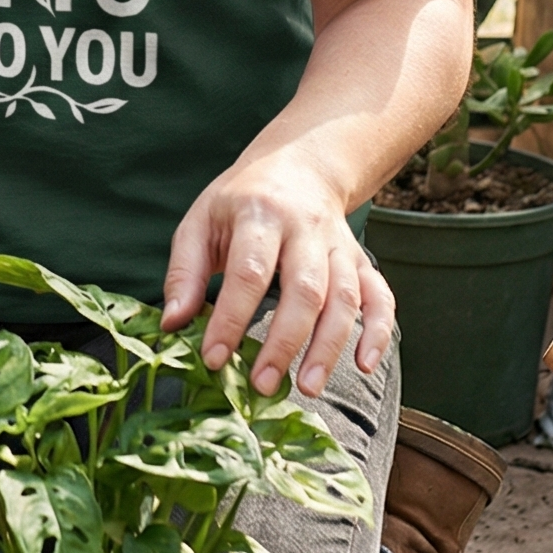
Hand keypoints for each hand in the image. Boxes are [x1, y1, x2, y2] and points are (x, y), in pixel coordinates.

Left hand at [160, 145, 393, 398]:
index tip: (214, 358)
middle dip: (284, 342)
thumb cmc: (240, 202)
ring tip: (307, 387)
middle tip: (262, 385)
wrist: (299, 166)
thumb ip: (184, 272)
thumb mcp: (201, 221)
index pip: (249, 272)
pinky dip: (379, 331)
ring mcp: (339, 245)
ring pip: (344, 298)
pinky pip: (380, 296)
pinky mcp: (361, 260)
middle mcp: (305, 228)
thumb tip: (172, 323)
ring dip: (329, 347)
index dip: (232, 318)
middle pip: (304, 289)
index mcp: (260, 214)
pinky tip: (365, 365)